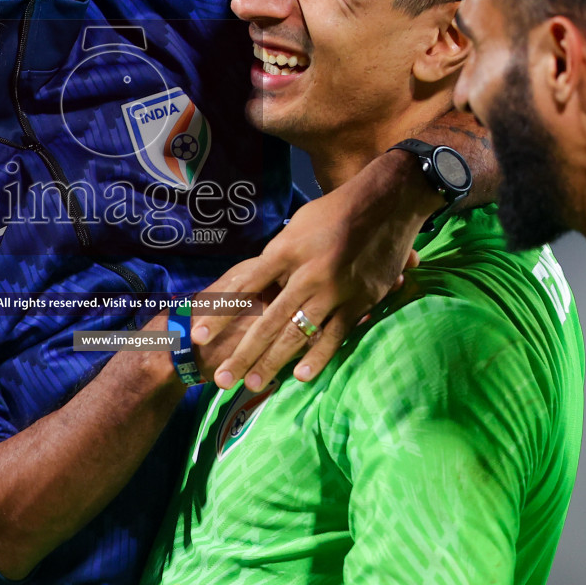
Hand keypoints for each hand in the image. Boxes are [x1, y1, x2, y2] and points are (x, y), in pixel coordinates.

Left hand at [193, 148, 434, 390]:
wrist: (387, 201)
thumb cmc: (335, 209)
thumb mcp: (296, 224)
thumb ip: (276, 256)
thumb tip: (256, 279)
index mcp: (284, 251)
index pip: (244, 288)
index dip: (219, 314)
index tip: (198, 337)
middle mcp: (306, 273)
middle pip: (267, 321)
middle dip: (243, 353)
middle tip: (223, 379)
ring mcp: (333, 290)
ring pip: (297, 333)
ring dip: (273, 362)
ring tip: (253, 384)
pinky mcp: (359, 300)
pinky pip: (335, 335)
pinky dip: (317, 358)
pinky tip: (299, 376)